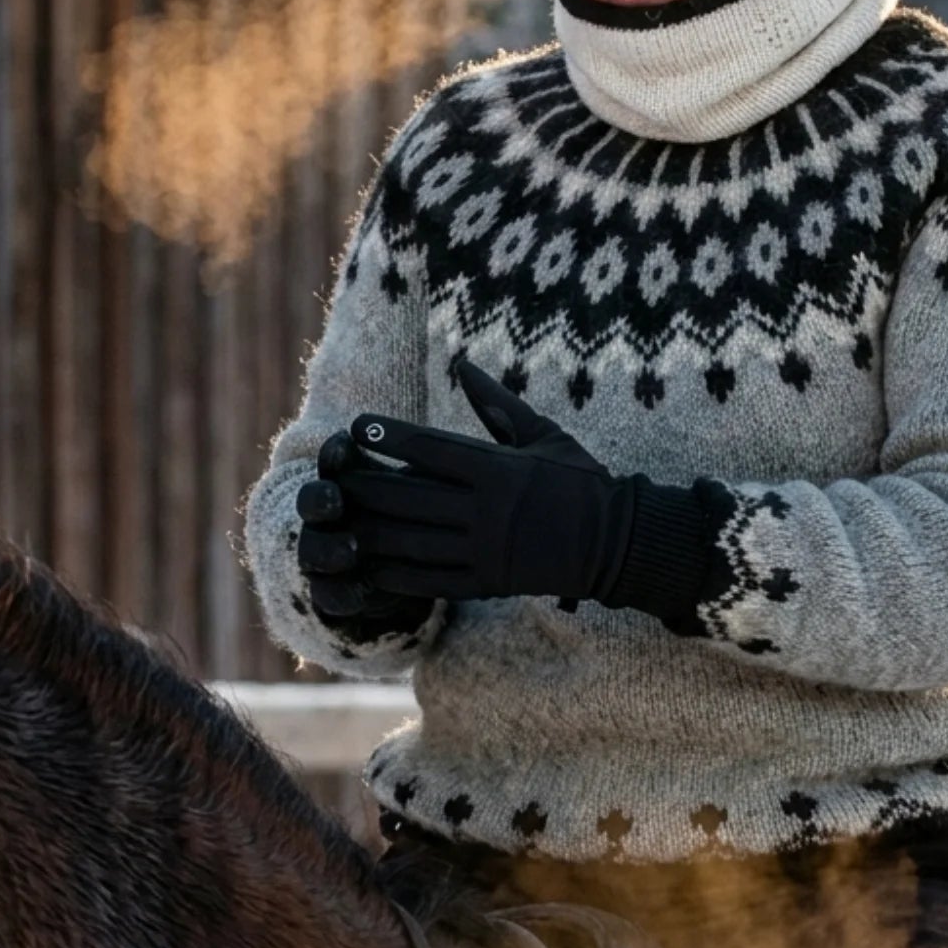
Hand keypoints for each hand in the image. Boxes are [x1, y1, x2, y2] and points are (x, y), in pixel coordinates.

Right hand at [294, 430, 436, 627]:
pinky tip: (357, 595)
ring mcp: (329, 552)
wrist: (425, 568)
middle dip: (322, 500)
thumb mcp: (443, 476)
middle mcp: (333, 513)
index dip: (338, 452)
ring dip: (327, 548)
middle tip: (336, 499)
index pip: (336, 458)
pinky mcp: (337, 590)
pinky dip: (340, 594)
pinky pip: (329, 594)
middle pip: (313, 501)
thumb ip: (446, 440)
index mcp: (354, 478)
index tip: (351, 442)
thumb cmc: (442, 508)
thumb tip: (468, 375)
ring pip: (313, 548)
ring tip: (349, 551)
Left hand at [340, 362, 636, 604]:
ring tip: (339, 518)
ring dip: (365, 529)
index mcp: (497, 469)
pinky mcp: (484, 583)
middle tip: (333, 473)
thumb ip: (496, 404)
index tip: (356, 426)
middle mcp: (485, 510)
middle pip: (404, 495)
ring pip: (406, 540)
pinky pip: (425, 580)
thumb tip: (463, 364)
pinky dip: (390, 572)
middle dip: (362, 484)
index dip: (385, 435)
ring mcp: (482, 550)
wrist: (615, 543)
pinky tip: (365, 563)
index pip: (427, 447)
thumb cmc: (579, 479)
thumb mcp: (542, 432)